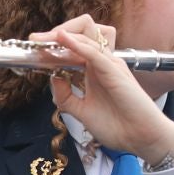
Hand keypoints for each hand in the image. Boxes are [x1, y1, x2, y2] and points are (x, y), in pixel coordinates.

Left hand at [34, 16, 173, 163]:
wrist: (141, 139)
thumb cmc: (118, 127)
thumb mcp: (81, 111)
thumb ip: (66, 96)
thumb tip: (53, 77)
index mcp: (95, 73)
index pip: (73, 50)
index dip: (53, 47)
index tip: (32, 50)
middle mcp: (102, 65)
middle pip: (80, 37)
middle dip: (55, 35)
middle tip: (34, 41)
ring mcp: (110, 66)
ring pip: (86, 39)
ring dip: (62, 36)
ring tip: (41, 39)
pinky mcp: (115, 71)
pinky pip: (94, 53)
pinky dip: (77, 44)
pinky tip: (62, 38)